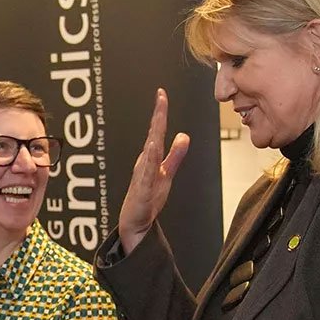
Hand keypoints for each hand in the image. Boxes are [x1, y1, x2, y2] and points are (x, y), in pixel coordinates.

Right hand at [117, 88, 191, 254]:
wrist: (136, 224)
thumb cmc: (148, 200)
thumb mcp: (166, 174)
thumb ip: (175, 156)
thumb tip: (183, 135)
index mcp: (151, 158)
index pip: (157, 132)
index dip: (160, 113)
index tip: (162, 94)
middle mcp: (144, 164)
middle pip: (153, 136)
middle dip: (157, 117)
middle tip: (160, 97)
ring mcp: (142, 177)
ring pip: (148, 154)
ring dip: (153, 137)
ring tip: (158, 120)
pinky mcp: (140, 192)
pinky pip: (145, 175)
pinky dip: (147, 163)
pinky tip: (151, 150)